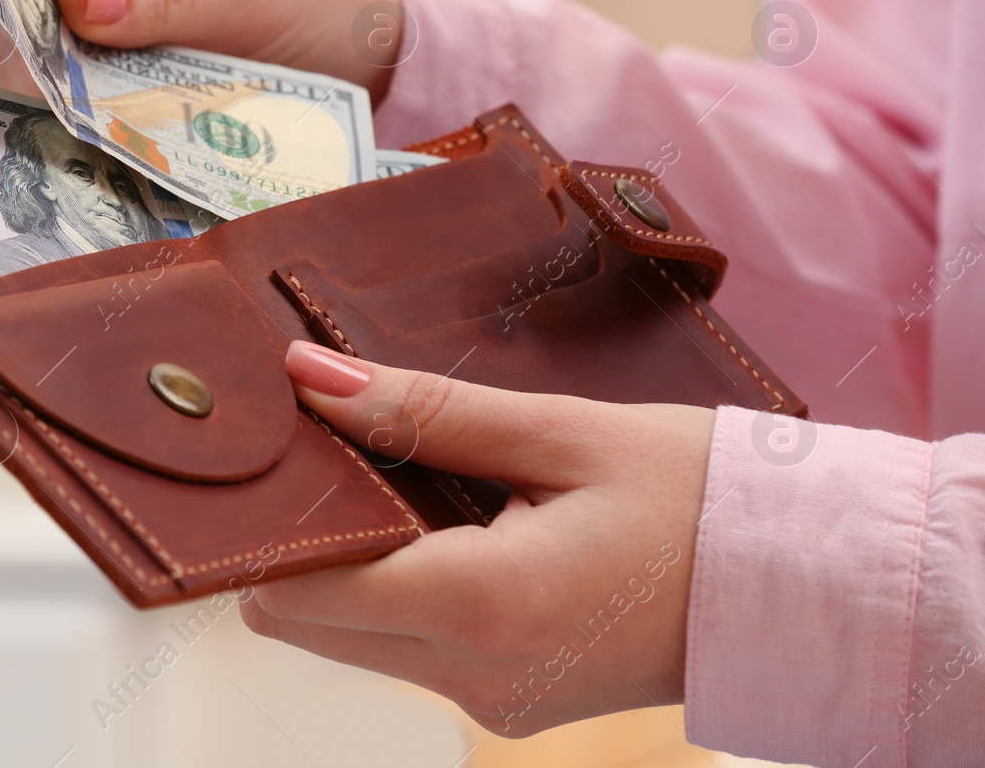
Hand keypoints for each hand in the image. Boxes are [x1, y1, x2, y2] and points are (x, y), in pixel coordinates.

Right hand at [0, 0, 403, 101]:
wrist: (346, 37)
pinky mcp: (81, 11)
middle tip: (62, 92)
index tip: (38, 45)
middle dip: (31, 26)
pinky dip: (62, 83)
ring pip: (17, 11)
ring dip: (46, 64)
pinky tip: (92, 111)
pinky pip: (43, 48)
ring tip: (90, 108)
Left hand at [246, 341, 715, 736]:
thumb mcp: (565, 433)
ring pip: (352, 638)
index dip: (273, 522)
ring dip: (354, 563)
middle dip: (305, 539)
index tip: (280, 451)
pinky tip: (448, 520)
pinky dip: (401, 588)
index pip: (298, 591)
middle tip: (338, 448)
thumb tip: (311, 379)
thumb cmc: (703, 498)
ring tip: (407, 476)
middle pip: (307, 622)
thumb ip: (426, 413)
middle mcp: (474, 678)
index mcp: (485, 608)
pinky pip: (409, 648)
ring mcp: (492, 702)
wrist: (809, 590)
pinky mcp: (510, 702)